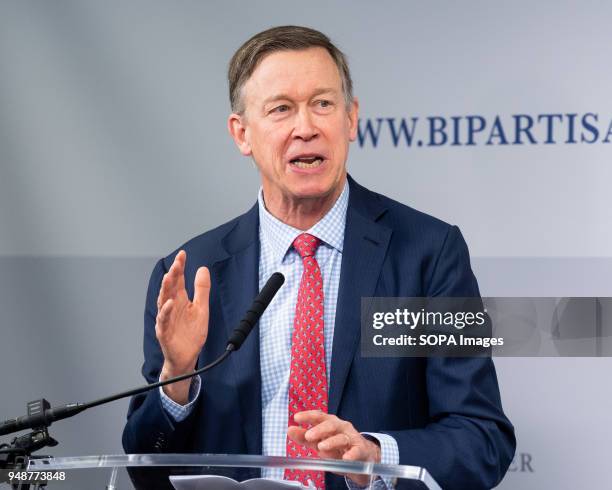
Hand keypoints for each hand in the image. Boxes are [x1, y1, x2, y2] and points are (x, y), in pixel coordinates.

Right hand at [156, 250, 210, 403]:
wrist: (187, 357)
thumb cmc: (191, 333)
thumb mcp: (201, 308)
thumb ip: (202, 289)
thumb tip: (203, 268)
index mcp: (180, 300)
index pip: (178, 280)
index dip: (180, 267)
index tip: (182, 254)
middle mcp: (171, 307)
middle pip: (170, 288)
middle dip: (172, 274)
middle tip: (176, 263)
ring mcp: (166, 320)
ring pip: (163, 301)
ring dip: (165, 290)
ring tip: (169, 277)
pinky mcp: (165, 333)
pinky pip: (164, 321)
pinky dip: (166, 312)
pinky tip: (170, 303)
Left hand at [287, 411, 381, 486]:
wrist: (362, 458)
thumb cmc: (338, 448)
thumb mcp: (319, 442)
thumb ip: (304, 437)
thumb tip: (290, 429)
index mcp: (330, 423)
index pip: (319, 416)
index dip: (308, 416)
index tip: (297, 417)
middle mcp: (341, 427)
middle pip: (330, 425)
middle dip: (319, 430)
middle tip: (308, 436)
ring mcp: (352, 438)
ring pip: (342, 438)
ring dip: (331, 442)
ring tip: (321, 447)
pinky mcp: (361, 450)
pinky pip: (356, 451)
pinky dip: (351, 454)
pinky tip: (346, 458)